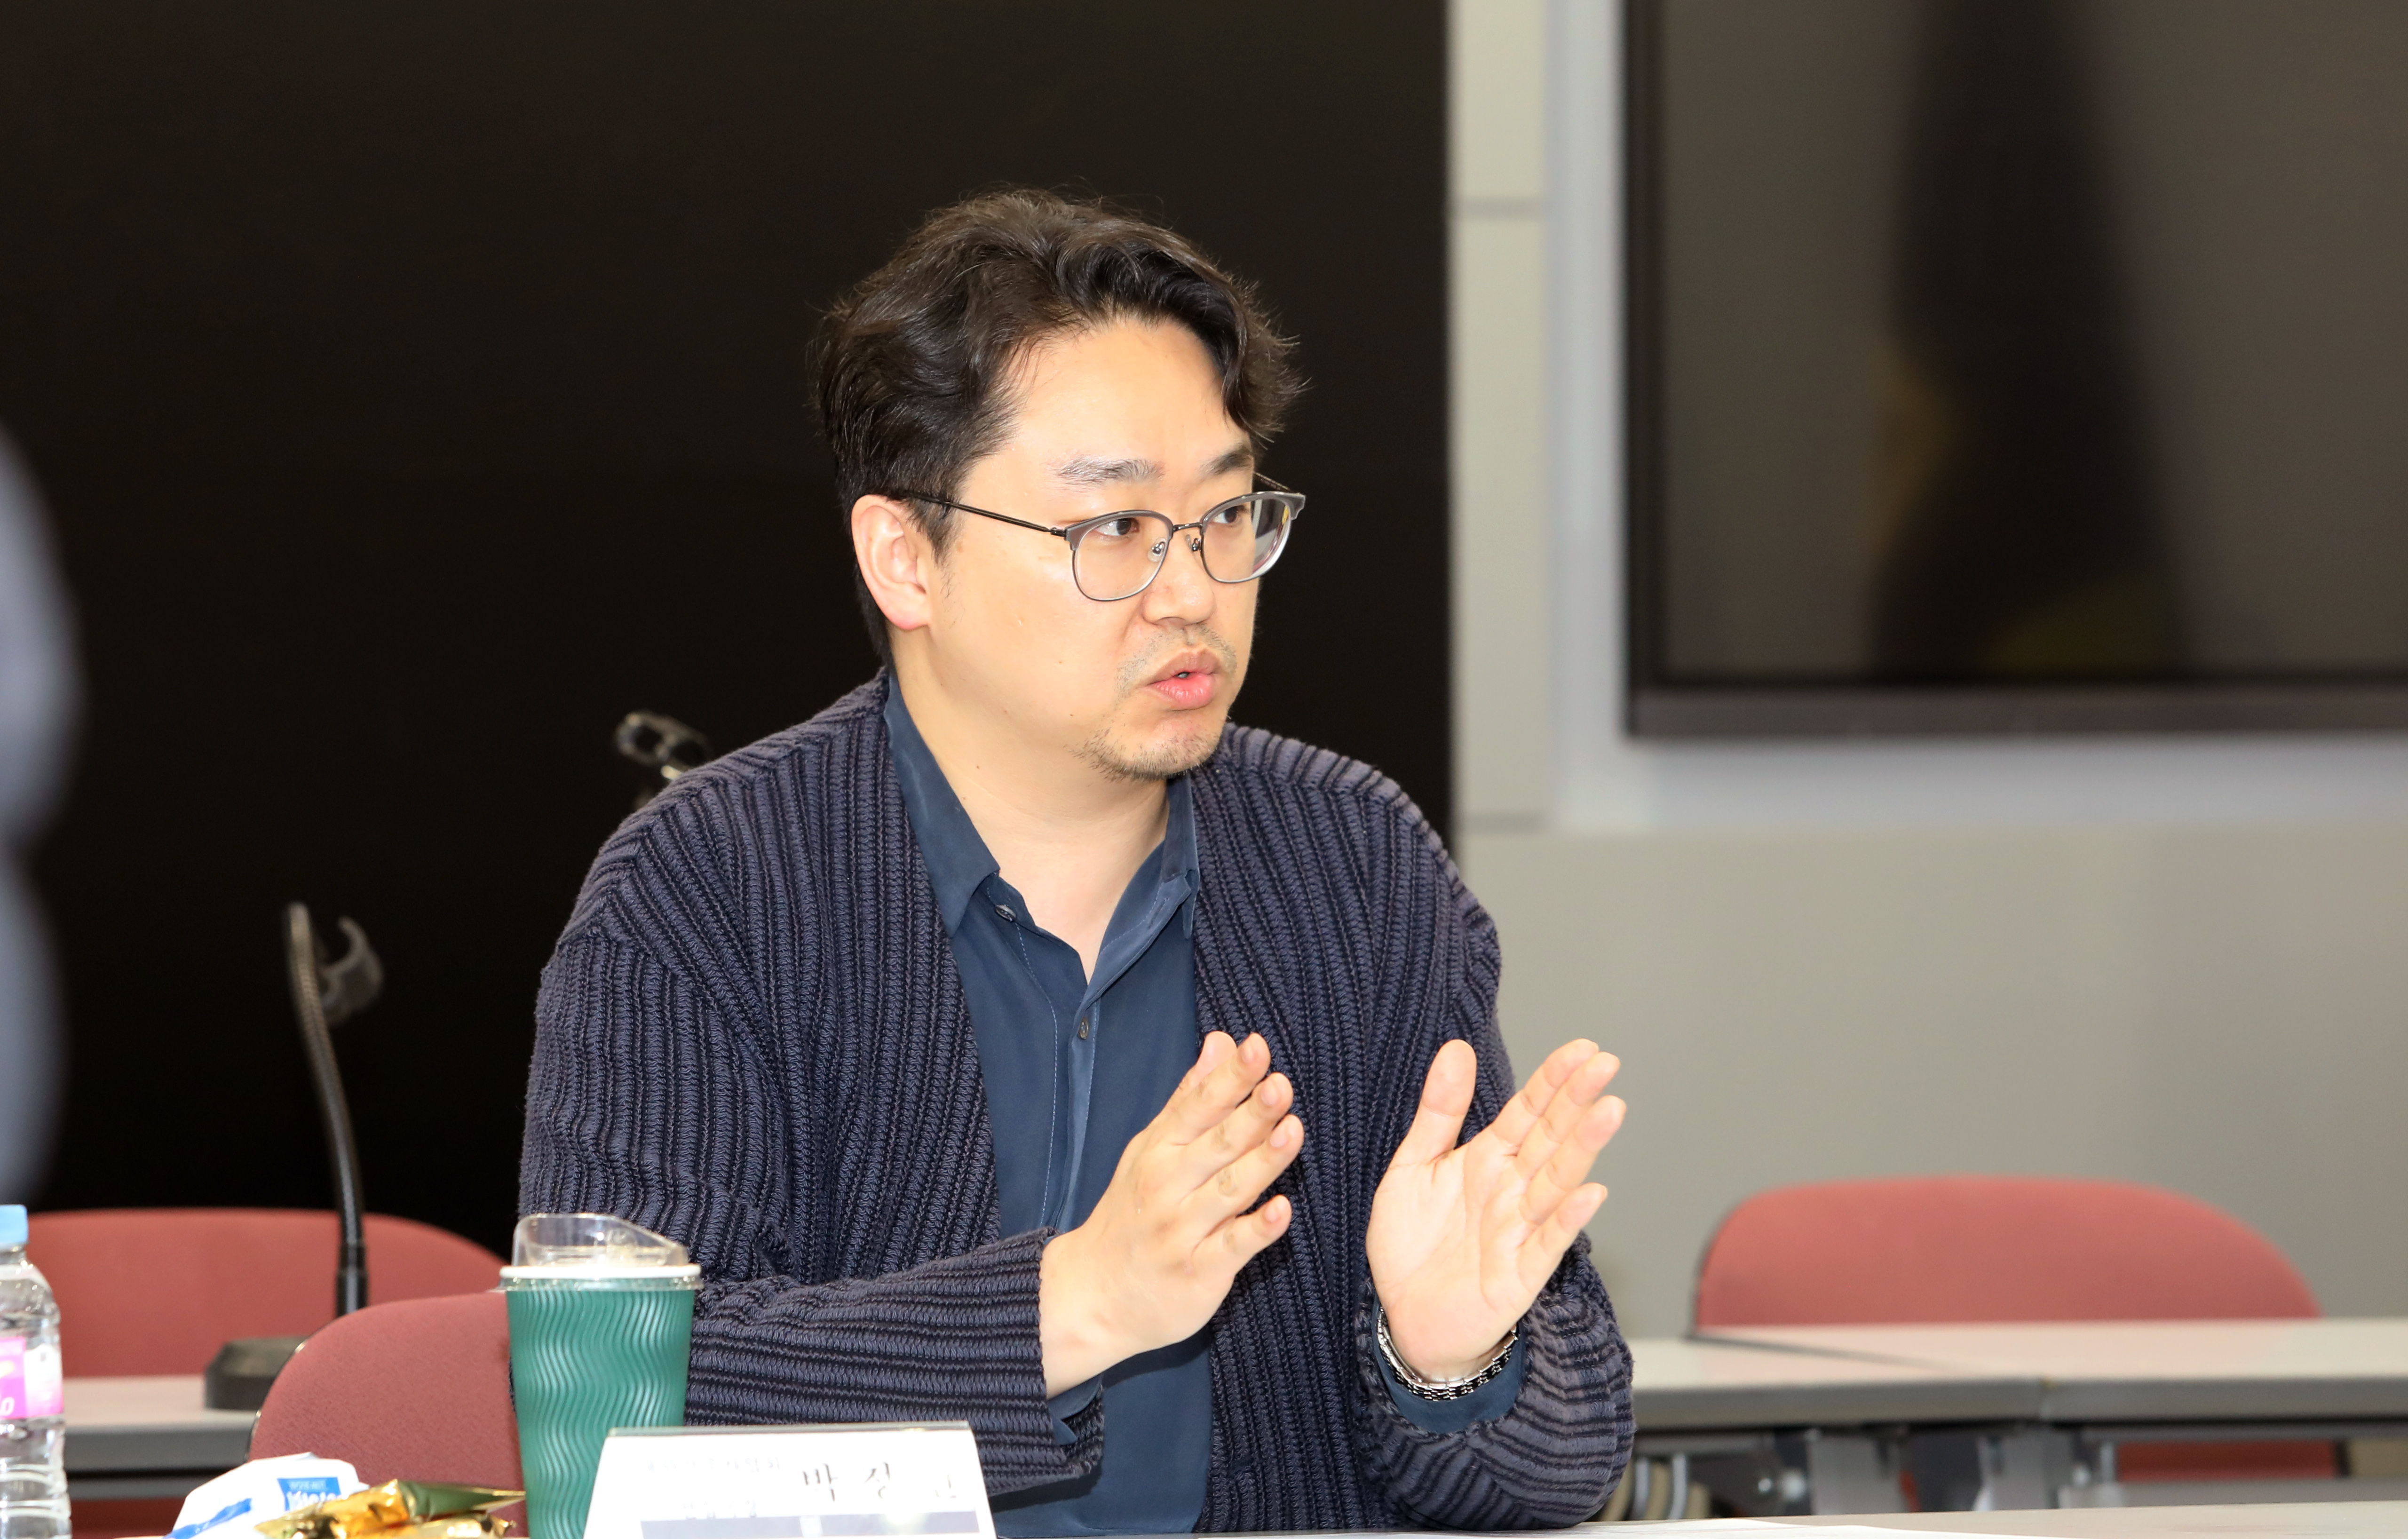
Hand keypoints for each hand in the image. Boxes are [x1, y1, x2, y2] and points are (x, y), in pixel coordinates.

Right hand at [1038, 1030, 1301, 1394]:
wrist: (1092, 1295)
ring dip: (1261, 1162)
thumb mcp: (1151, 1148)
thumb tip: (1221, 1041)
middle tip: (1280, 1085)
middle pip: (1217, 1145)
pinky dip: (1256, 1230)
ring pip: (1228, 1191)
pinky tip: (1282, 1210)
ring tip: (1292, 1131)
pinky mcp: (1199, 1273)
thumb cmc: (1132, 1212)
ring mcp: (1182, 1231)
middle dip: (1250, 1114)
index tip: (1257, 1046)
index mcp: (1160, 1150)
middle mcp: (1168, 1186)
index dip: (1229, 1077)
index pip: (1198, 1106)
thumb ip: (1191, 1097)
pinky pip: (1231, 1249)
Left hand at [1367, 1038, 1624, 1379]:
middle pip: (1550, 1139)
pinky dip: (1567, 1219)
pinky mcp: (1518, 1275)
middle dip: (1577, 1100)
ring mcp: (1519, 1231)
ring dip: (1583, 1149)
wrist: (1404, 1317)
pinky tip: (1590, 1192)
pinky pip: (1546, 1243)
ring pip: (1556, 1183)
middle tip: (1605, 1064)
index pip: (1529, 1111)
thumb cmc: (1413, 1244)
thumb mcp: (1413, 1167)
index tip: (1582, 1048)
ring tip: (1609, 1111)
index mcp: (1489, 1160)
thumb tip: (1456, 1048)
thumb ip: (1438, 1112)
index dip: (1553, 1080)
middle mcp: (1512, 1190)